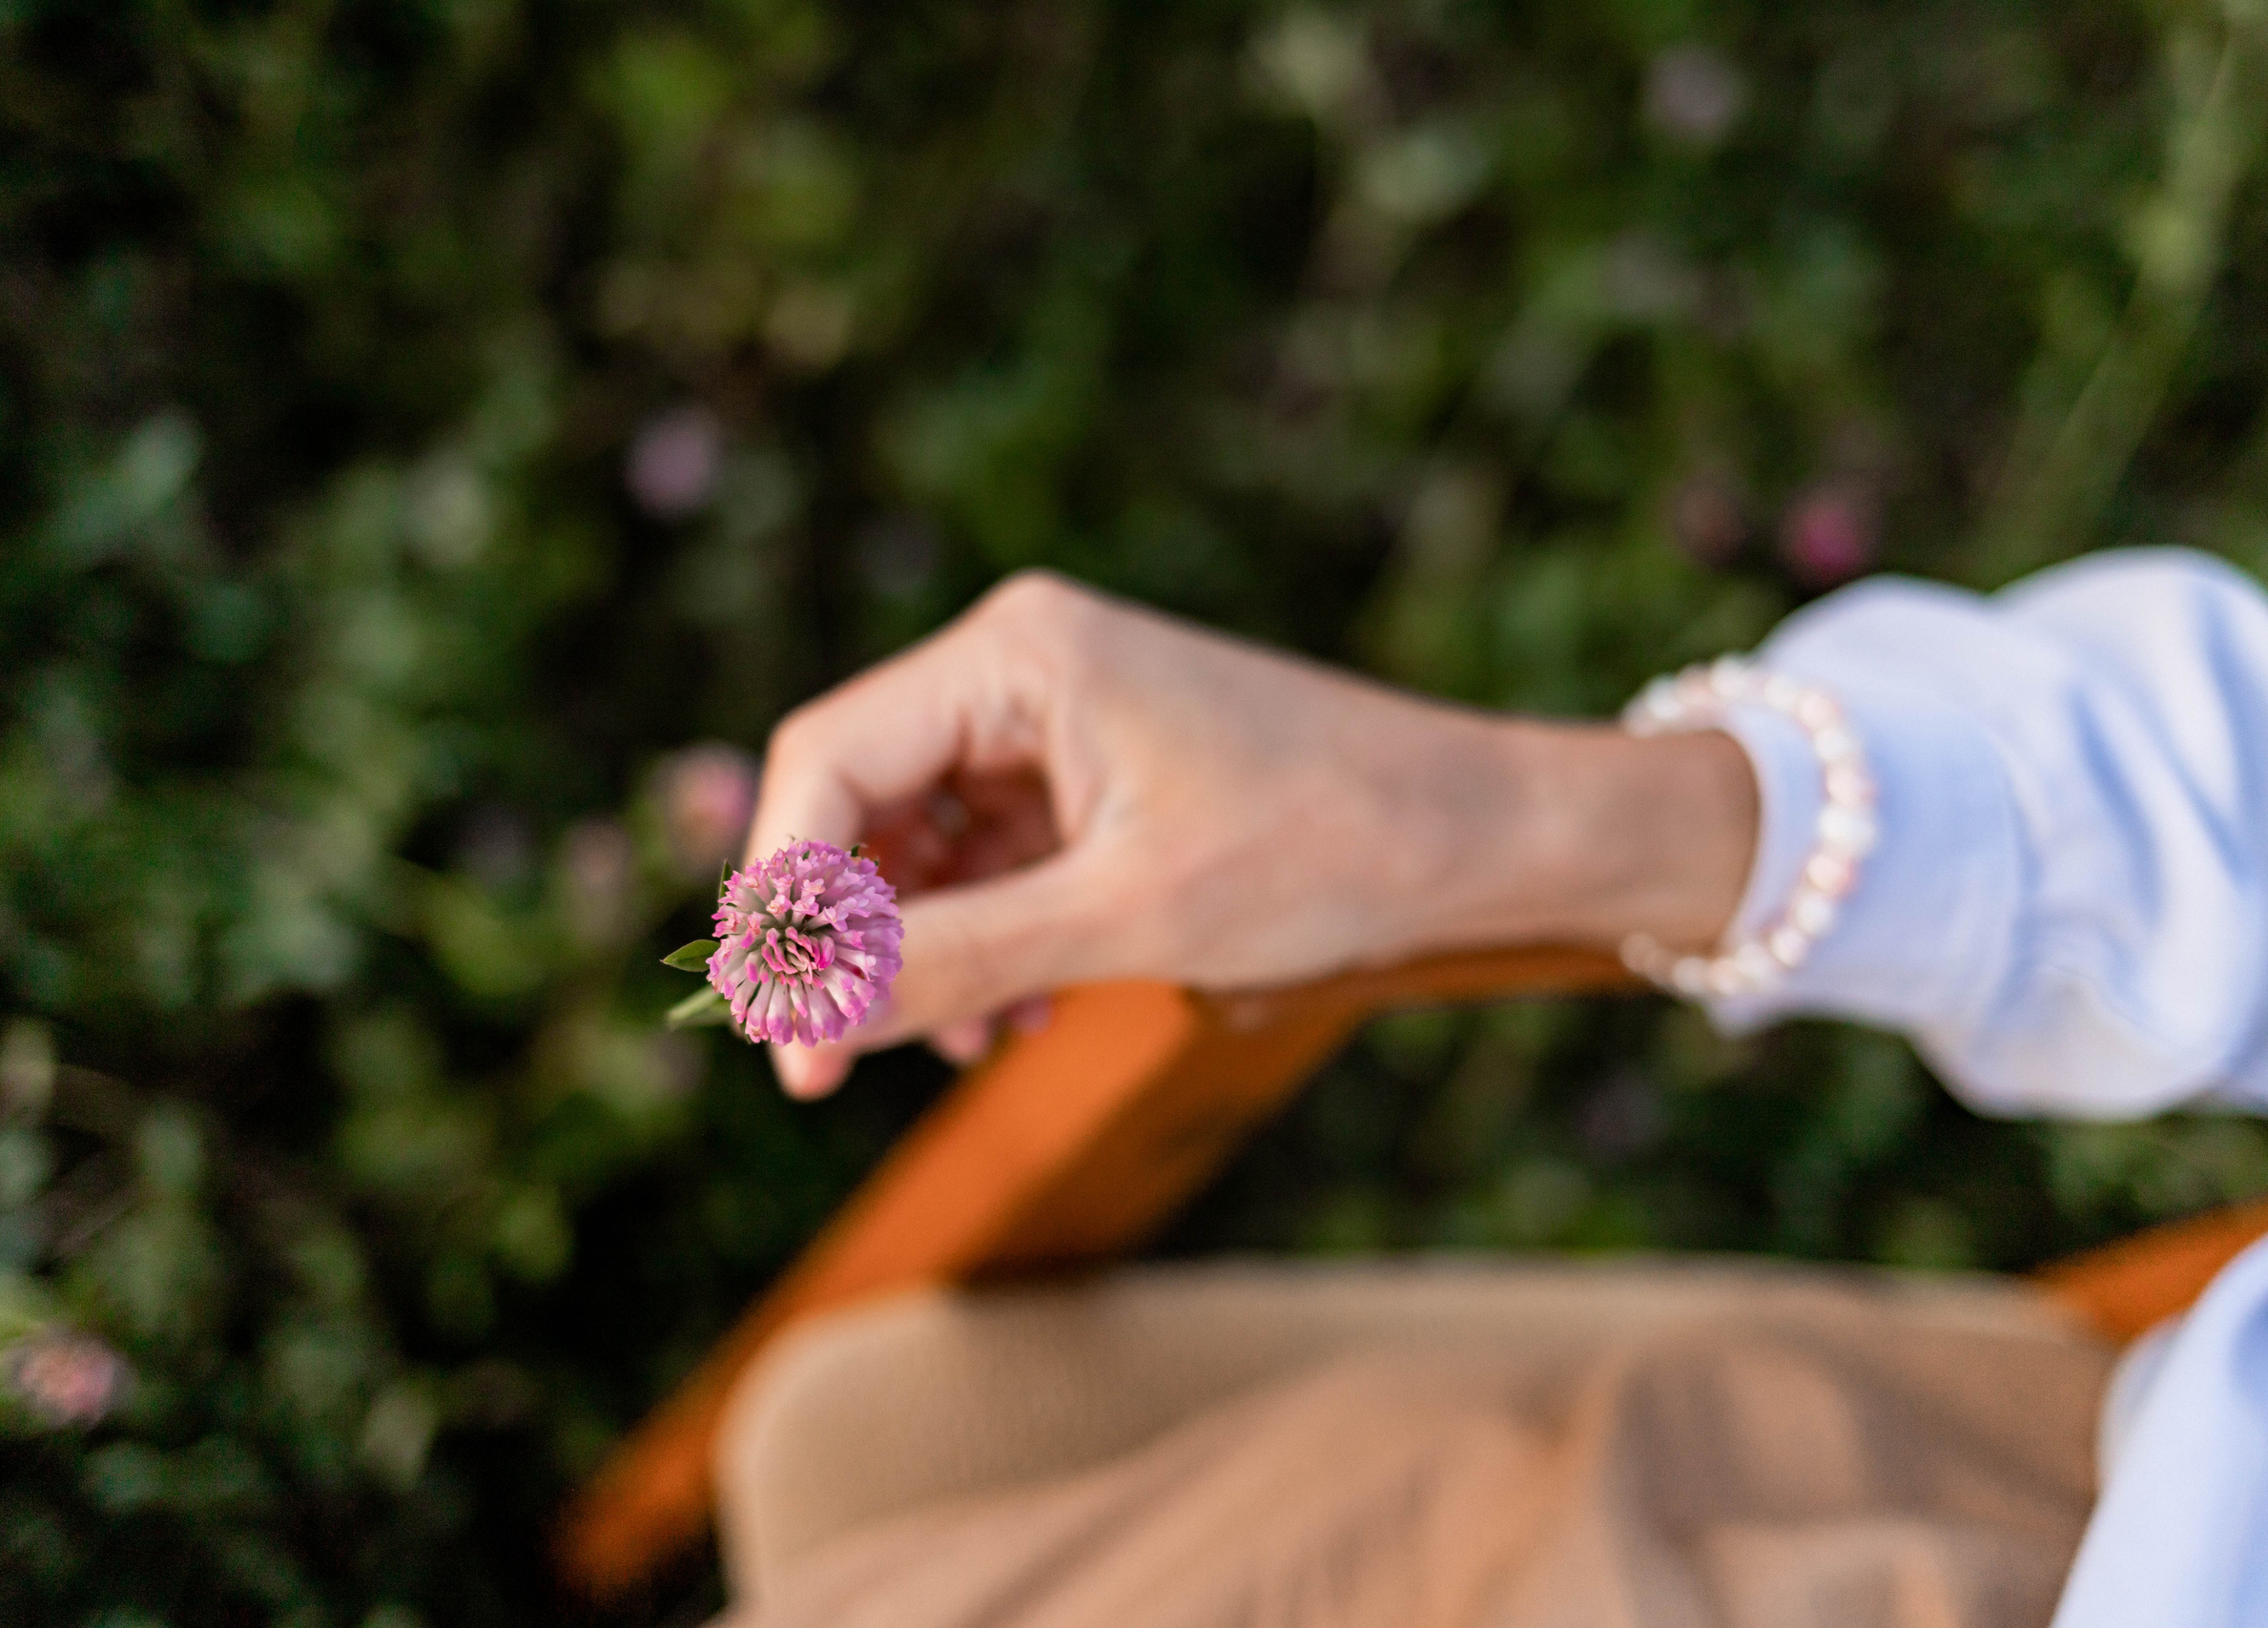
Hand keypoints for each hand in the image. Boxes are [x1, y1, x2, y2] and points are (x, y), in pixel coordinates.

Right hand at [746, 571, 1755, 1096]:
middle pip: (861, 802)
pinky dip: (989, 936)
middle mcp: (1023, 663)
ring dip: (922, 949)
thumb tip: (797, 1023)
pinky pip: (994, 854)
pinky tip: (1026, 1012)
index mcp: (1015, 653)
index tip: (780, 1036)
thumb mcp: (1125, 919)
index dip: (782, 904)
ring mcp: (1062, 715)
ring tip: (967, 1045)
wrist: (1487, 836)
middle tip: (825, 1071)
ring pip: (923, 839)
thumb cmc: (1331, 847)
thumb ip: (951, 962)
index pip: (825, 762)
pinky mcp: (1101, 769)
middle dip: (848, 939)